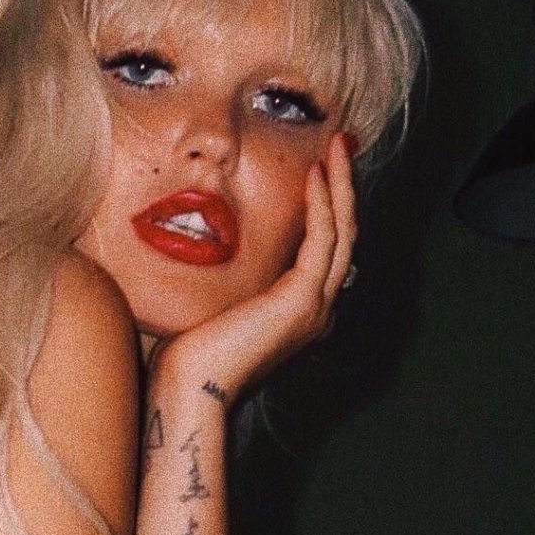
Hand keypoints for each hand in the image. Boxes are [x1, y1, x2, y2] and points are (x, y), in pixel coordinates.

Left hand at [146, 132, 356, 407]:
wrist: (189, 389)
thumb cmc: (189, 350)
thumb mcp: (218, 303)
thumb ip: (231, 277)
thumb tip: (212, 243)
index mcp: (300, 313)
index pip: (326, 248)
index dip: (329, 205)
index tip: (323, 167)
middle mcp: (317, 310)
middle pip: (345, 235)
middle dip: (345, 187)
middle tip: (343, 146)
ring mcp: (315, 308)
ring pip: (343, 232)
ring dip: (342, 185)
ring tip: (337, 148)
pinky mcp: (302, 301)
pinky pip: (323, 239)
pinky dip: (322, 203)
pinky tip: (315, 174)